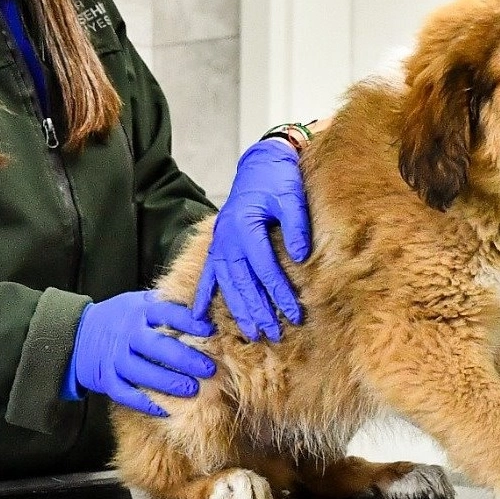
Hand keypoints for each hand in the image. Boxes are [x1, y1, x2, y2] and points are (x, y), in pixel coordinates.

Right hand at [65, 291, 215, 416]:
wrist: (80, 334)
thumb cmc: (122, 317)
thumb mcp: (140, 302)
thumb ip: (166, 305)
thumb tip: (203, 305)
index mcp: (139, 312)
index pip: (166, 313)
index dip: (189, 321)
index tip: (210, 330)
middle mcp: (127, 334)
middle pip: (156, 346)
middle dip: (184, 358)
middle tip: (208, 368)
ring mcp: (115, 358)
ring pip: (142, 372)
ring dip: (168, 382)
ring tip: (193, 390)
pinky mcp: (107, 379)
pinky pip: (125, 394)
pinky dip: (144, 403)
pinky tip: (165, 409)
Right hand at [192, 139, 310, 341]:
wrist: (261, 163)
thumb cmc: (278, 179)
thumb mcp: (292, 196)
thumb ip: (296, 225)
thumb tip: (300, 256)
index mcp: (245, 225)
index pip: (264, 268)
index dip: (280, 293)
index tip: (296, 314)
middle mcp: (227, 237)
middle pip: (243, 282)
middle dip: (259, 311)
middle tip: (273, 335)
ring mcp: (220, 242)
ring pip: (226, 284)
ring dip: (238, 310)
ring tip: (251, 333)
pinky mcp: (219, 244)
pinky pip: (209, 274)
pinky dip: (203, 296)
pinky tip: (199, 318)